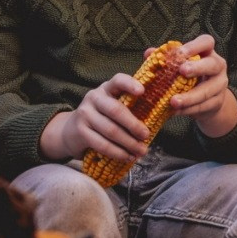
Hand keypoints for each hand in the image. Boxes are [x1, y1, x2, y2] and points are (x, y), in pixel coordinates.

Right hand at [39, 73, 155, 164]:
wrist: (71, 131)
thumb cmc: (103, 117)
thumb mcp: (113, 106)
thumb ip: (132, 106)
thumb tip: (165, 111)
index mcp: (107, 88)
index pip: (118, 80)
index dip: (130, 84)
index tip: (142, 91)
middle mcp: (94, 98)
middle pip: (116, 110)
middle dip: (134, 125)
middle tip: (146, 136)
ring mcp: (85, 114)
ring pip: (110, 130)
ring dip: (128, 143)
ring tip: (141, 151)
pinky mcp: (80, 131)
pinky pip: (102, 144)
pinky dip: (117, 152)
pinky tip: (127, 156)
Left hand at [168, 34, 236, 138]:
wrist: (207, 100)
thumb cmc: (190, 77)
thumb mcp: (180, 66)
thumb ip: (166, 59)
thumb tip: (149, 53)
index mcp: (207, 53)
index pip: (207, 42)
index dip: (195, 46)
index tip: (181, 52)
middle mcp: (218, 66)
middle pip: (213, 64)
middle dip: (197, 68)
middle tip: (182, 71)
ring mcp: (220, 85)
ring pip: (207, 90)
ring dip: (190, 96)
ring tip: (173, 102)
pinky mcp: (218, 101)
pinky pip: (204, 106)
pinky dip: (188, 110)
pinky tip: (175, 111)